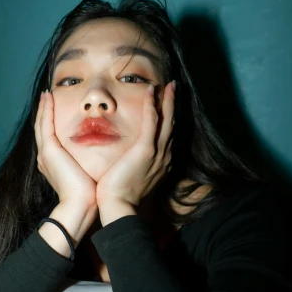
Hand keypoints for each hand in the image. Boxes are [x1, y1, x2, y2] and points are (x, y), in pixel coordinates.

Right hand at [34, 91, 97, 208]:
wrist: (80, 205)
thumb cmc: (88, 194)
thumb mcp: (87, 173)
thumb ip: (87, 162)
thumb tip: (98, 156)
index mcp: (53, 163)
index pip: (50, 137)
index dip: (51, 122)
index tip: (55, 107)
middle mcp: (45, 157)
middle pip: (42, 128)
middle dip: (44, 112)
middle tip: (47, 96)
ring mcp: (45, 153)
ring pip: (41, 124)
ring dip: (43, 107)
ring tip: (46, 94)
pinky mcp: (49, 151)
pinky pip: (45, 124)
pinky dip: (45, 110)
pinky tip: (48, 96)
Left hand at [96, 81, 175, 206]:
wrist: (118, 207)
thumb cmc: (119, 196)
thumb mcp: (132, 178)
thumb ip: (134, 167)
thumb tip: (128, 161)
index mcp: (160, 163)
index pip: (167, 136)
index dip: (169, 119)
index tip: (167, 105)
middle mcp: (164, 156)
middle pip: (172, 125)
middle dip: (173, 106)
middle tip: (174, 88)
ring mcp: (157, 152)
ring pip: (167, 120)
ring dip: (168, 100)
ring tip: (170, 85)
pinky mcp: (146, 149)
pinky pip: (153, 121)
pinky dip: (153, 104)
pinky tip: (151, 91)